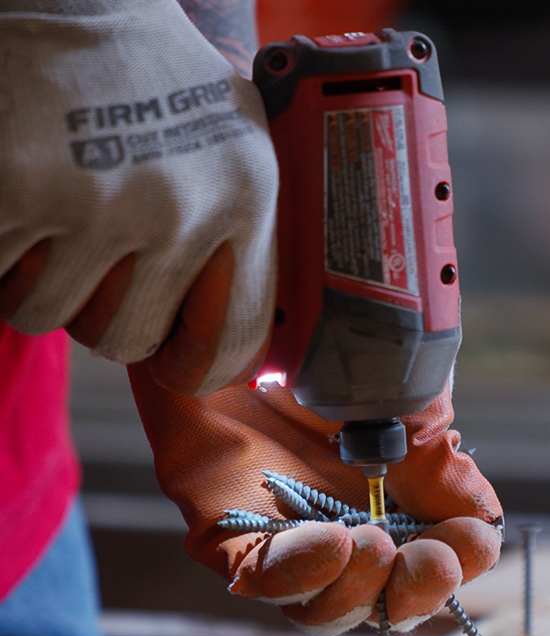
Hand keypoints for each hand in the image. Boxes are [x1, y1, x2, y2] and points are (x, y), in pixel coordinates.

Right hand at [0, 0, 276, 393]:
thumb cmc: (157, 80)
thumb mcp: (234, 153)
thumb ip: (236, 246)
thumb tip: (225, 352)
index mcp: (247, 200)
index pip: (234, 342)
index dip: (195, 364)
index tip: (172, 359)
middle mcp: (183, 204)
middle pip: (128, 341)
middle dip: (100, 307)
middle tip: (96, 245)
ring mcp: (99, 197)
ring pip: (50, 315)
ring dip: (41, 276)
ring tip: (56, 206)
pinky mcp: (17, 186)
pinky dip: (0, 248)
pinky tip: (22, 189)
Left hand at [128, 364, 502, 635]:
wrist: (243, 294)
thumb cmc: (321, 337)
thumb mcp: (398, 392)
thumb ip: (436, 461)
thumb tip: (485, 522)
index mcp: (390, 491)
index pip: (435, 551)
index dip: (460, 558)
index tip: (473, 541)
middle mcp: (340, 519)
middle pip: (383, 595)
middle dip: (416, 592)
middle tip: (434, 564)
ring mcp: (282, 530)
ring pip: (325, 603)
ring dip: (362, 591)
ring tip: (377, 547)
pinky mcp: (225, 527)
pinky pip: (261, 575)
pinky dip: (303, 572)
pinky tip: (336, 544)